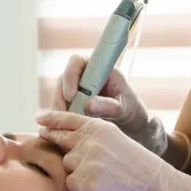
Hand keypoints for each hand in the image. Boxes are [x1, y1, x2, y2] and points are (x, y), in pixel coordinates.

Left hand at [36, 111, 190, 190]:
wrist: (155, 187)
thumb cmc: (139, 166)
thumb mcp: (118, 140)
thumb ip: (94, 137)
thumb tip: (70, 142)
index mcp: (100, 128)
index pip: (69, 119)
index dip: (52, 118)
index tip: (39, 117)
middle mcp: (89, 141)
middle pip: (60, 140)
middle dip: (52, 139)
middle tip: (44, 135)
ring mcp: (85, 161)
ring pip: (66, 165)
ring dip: (78, 171)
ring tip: (103, 176)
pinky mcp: (85, 182)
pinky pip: (72, 184)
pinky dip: (82, 188)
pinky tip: (101, 188)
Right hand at [52, 54, 167, 154]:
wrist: (130, 124)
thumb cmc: (130, 110)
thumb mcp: (125, 109)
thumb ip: (110, 106)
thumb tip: (90, 105)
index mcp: (99, 68)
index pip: (78, 61)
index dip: (70, 75)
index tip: (72, 96)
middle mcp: (85, 75)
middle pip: (63, 78)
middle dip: (61, 97)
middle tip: (64, 116)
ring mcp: (76, 89)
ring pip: (59, 94)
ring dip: (59, 110)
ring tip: (65, 126)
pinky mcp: (72, 103)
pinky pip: (60, 107)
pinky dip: (61, 118)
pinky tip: (65, 129)